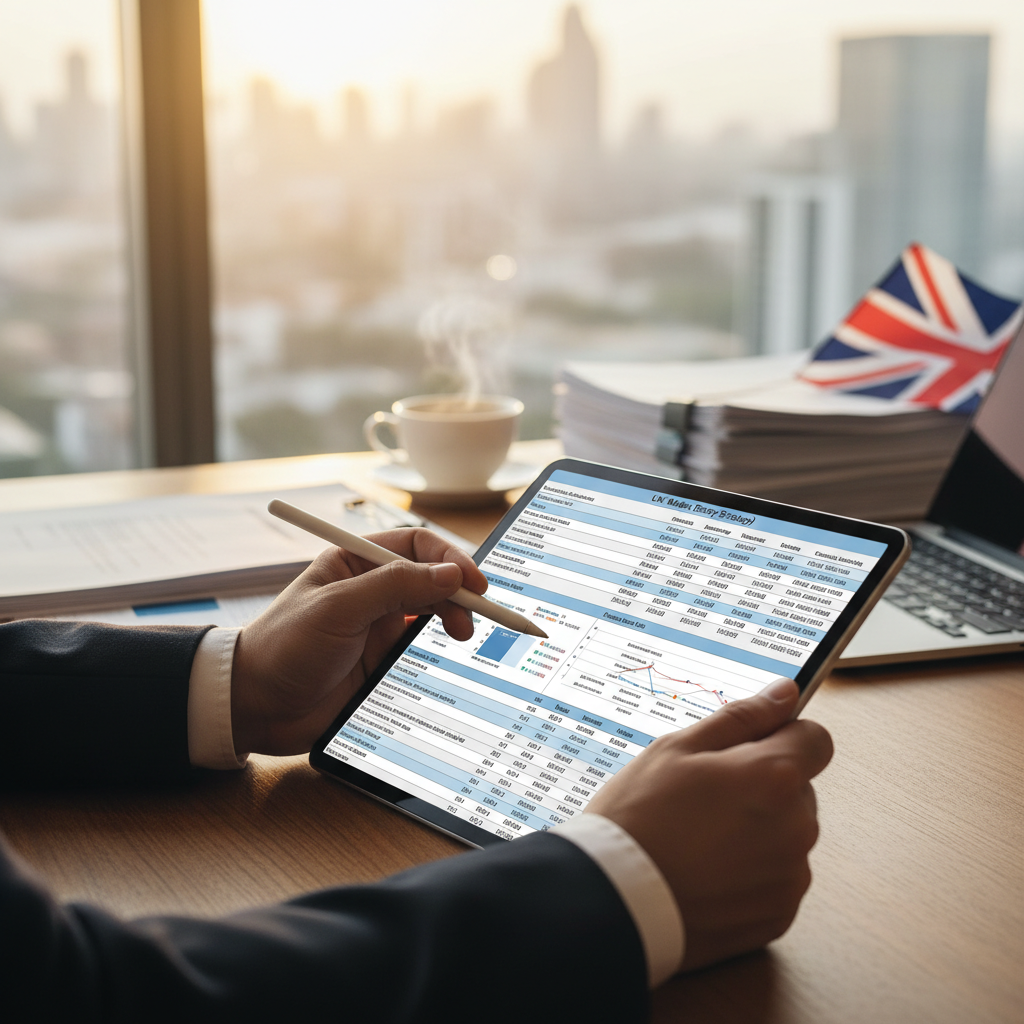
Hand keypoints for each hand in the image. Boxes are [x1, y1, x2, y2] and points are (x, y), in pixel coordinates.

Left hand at [230, 528, 486, 756]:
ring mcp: (378, 626)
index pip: (416, 546)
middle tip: (475, 614)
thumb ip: (395, 586)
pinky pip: (423, 647)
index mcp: (355, 563)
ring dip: (454, 617)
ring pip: (432, 611)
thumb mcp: (339, 608)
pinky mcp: (382, 661)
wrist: (257, 707)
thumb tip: (450, 574)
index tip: (472, 581)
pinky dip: (442, 647)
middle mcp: (370, 590)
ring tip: (462, 635)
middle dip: (458, 591)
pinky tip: (449, 653)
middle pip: (431, 578)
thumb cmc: (284, 647)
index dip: (449, 558)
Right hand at [586, 677, 832, 971]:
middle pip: (797, 789)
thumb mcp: (678, 749)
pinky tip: (706, 871)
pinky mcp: (779, 915)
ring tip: (699, 838)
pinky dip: (749, 873)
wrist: (614, 900)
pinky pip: (776, 879)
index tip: (749, 747)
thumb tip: (784, 693)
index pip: (815, 740)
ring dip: (757, 831)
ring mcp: (790, 876)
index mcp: (775, 777)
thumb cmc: (640, 818)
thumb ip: (741, 717)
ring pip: (786, 835)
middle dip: (762, 786)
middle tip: (704, 796)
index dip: (782, 737)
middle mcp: (797, 827)